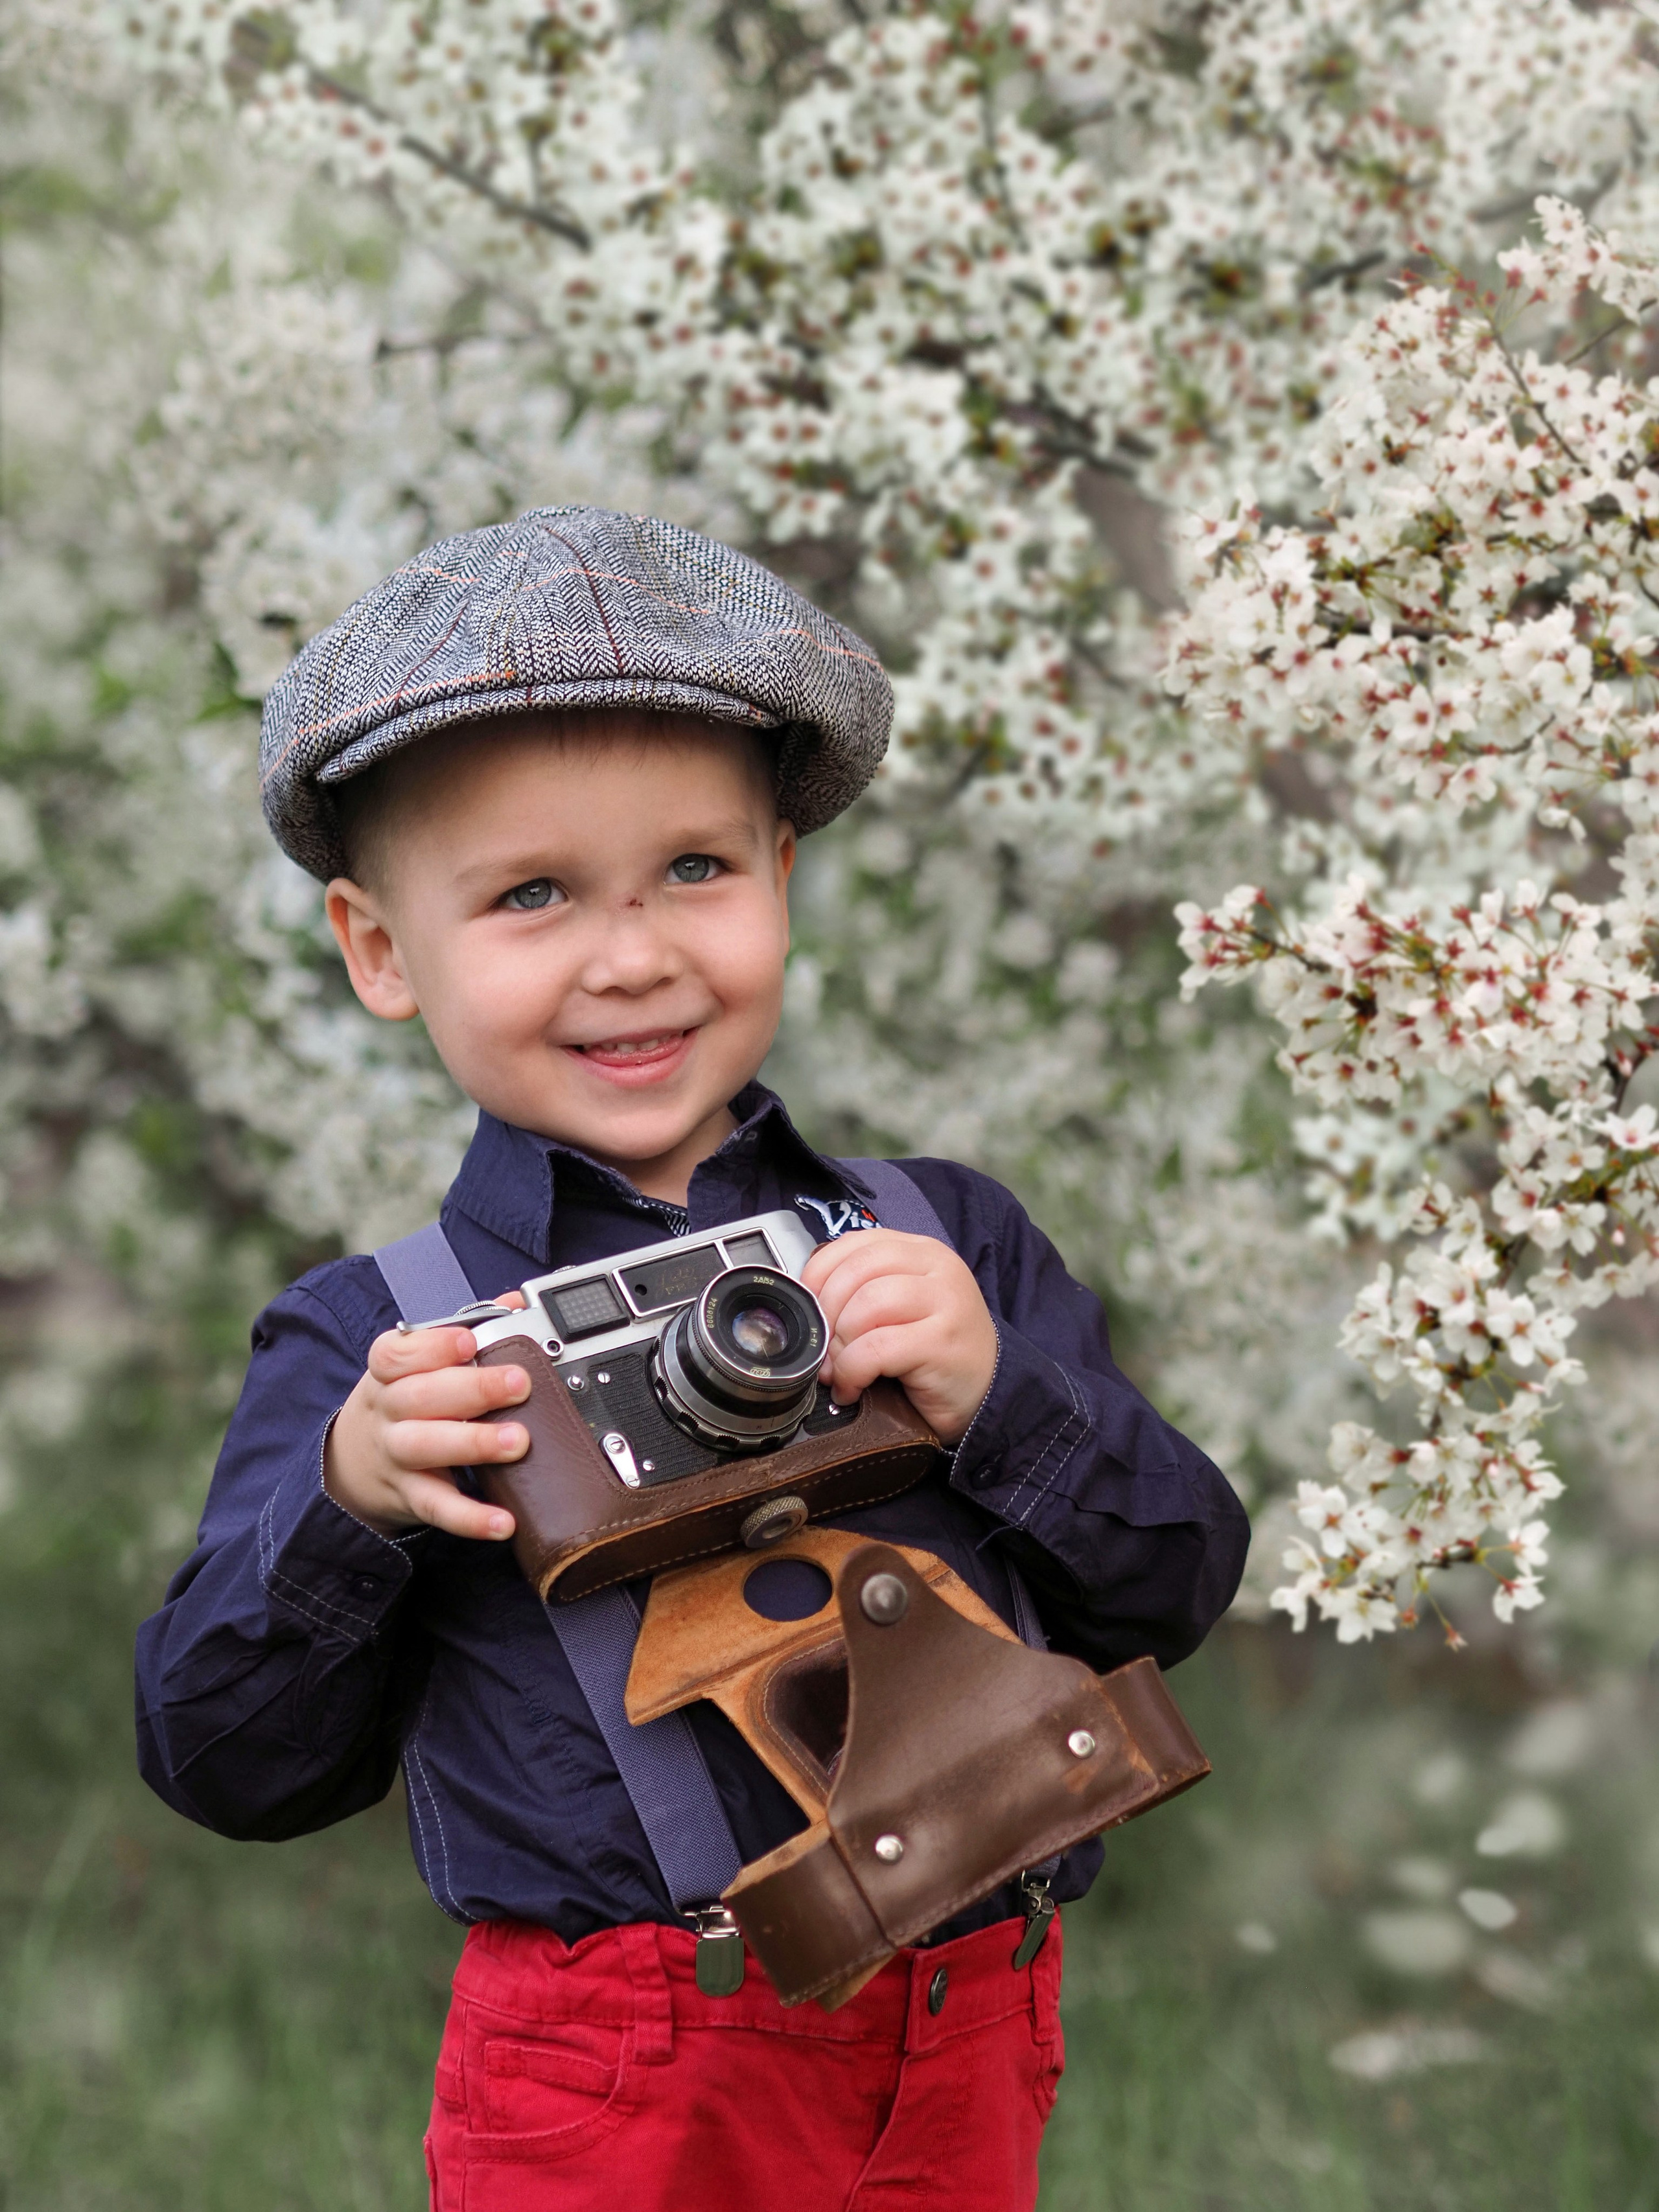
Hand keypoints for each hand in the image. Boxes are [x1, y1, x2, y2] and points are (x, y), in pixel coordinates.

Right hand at [325, 1295, 530, 1539]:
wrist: (352, 1467)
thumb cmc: (403, 1402)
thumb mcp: (418, 1366)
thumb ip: (467, 1331)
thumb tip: (517, 1302)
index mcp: (389, 1372)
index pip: (397, 1354)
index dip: (433, 1345)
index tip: (470, 1340)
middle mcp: (388, 1411)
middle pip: (420, 1396)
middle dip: (472, 1388)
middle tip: (519, 1384)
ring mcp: (396, 1455)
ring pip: (426, 1447)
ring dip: (474, 1444)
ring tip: (518, 1442)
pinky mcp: (410, 1496)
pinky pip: (437, 1508)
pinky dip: (469, 1517)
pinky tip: (503, 1521)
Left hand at [799, 1228, 996, 1444]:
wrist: (986, 1394)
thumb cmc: (934, 1352)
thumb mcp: (900, 1308)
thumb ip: (863, 1289)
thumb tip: (808, 1302)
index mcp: (921, 1251)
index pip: (855, 1244)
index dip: (820, 1276)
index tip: (811, 1310)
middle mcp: (936, 1268)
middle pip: (857, 1272)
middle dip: (828, 1314)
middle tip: (824, 1351)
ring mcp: (945, 1303)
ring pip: (865, 1306)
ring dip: (840, 1345)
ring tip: (841, 1371)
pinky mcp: (943, 1343)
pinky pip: (876, 1349)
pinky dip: (853, 1371)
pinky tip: (854, 1388)